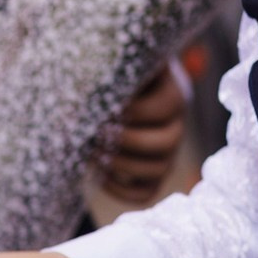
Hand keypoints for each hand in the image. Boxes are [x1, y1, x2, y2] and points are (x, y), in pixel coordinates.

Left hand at [103, 64, 187, 203]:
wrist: (114, 88)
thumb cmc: (111, 71)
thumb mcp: (116, 64)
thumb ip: (107, 73)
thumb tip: (82, 98)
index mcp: (174, 91)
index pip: (165, 107)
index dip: (134, 112)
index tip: (104, 107)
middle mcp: (176, 124)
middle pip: (168, 141)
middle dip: (127, 141)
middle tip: (96, 134)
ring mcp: (167, 151)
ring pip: (159, 170)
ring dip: (122, 165)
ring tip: (93, 154)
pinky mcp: (152, 172)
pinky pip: (146, 192)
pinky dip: (122, 191)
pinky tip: (99, 174)